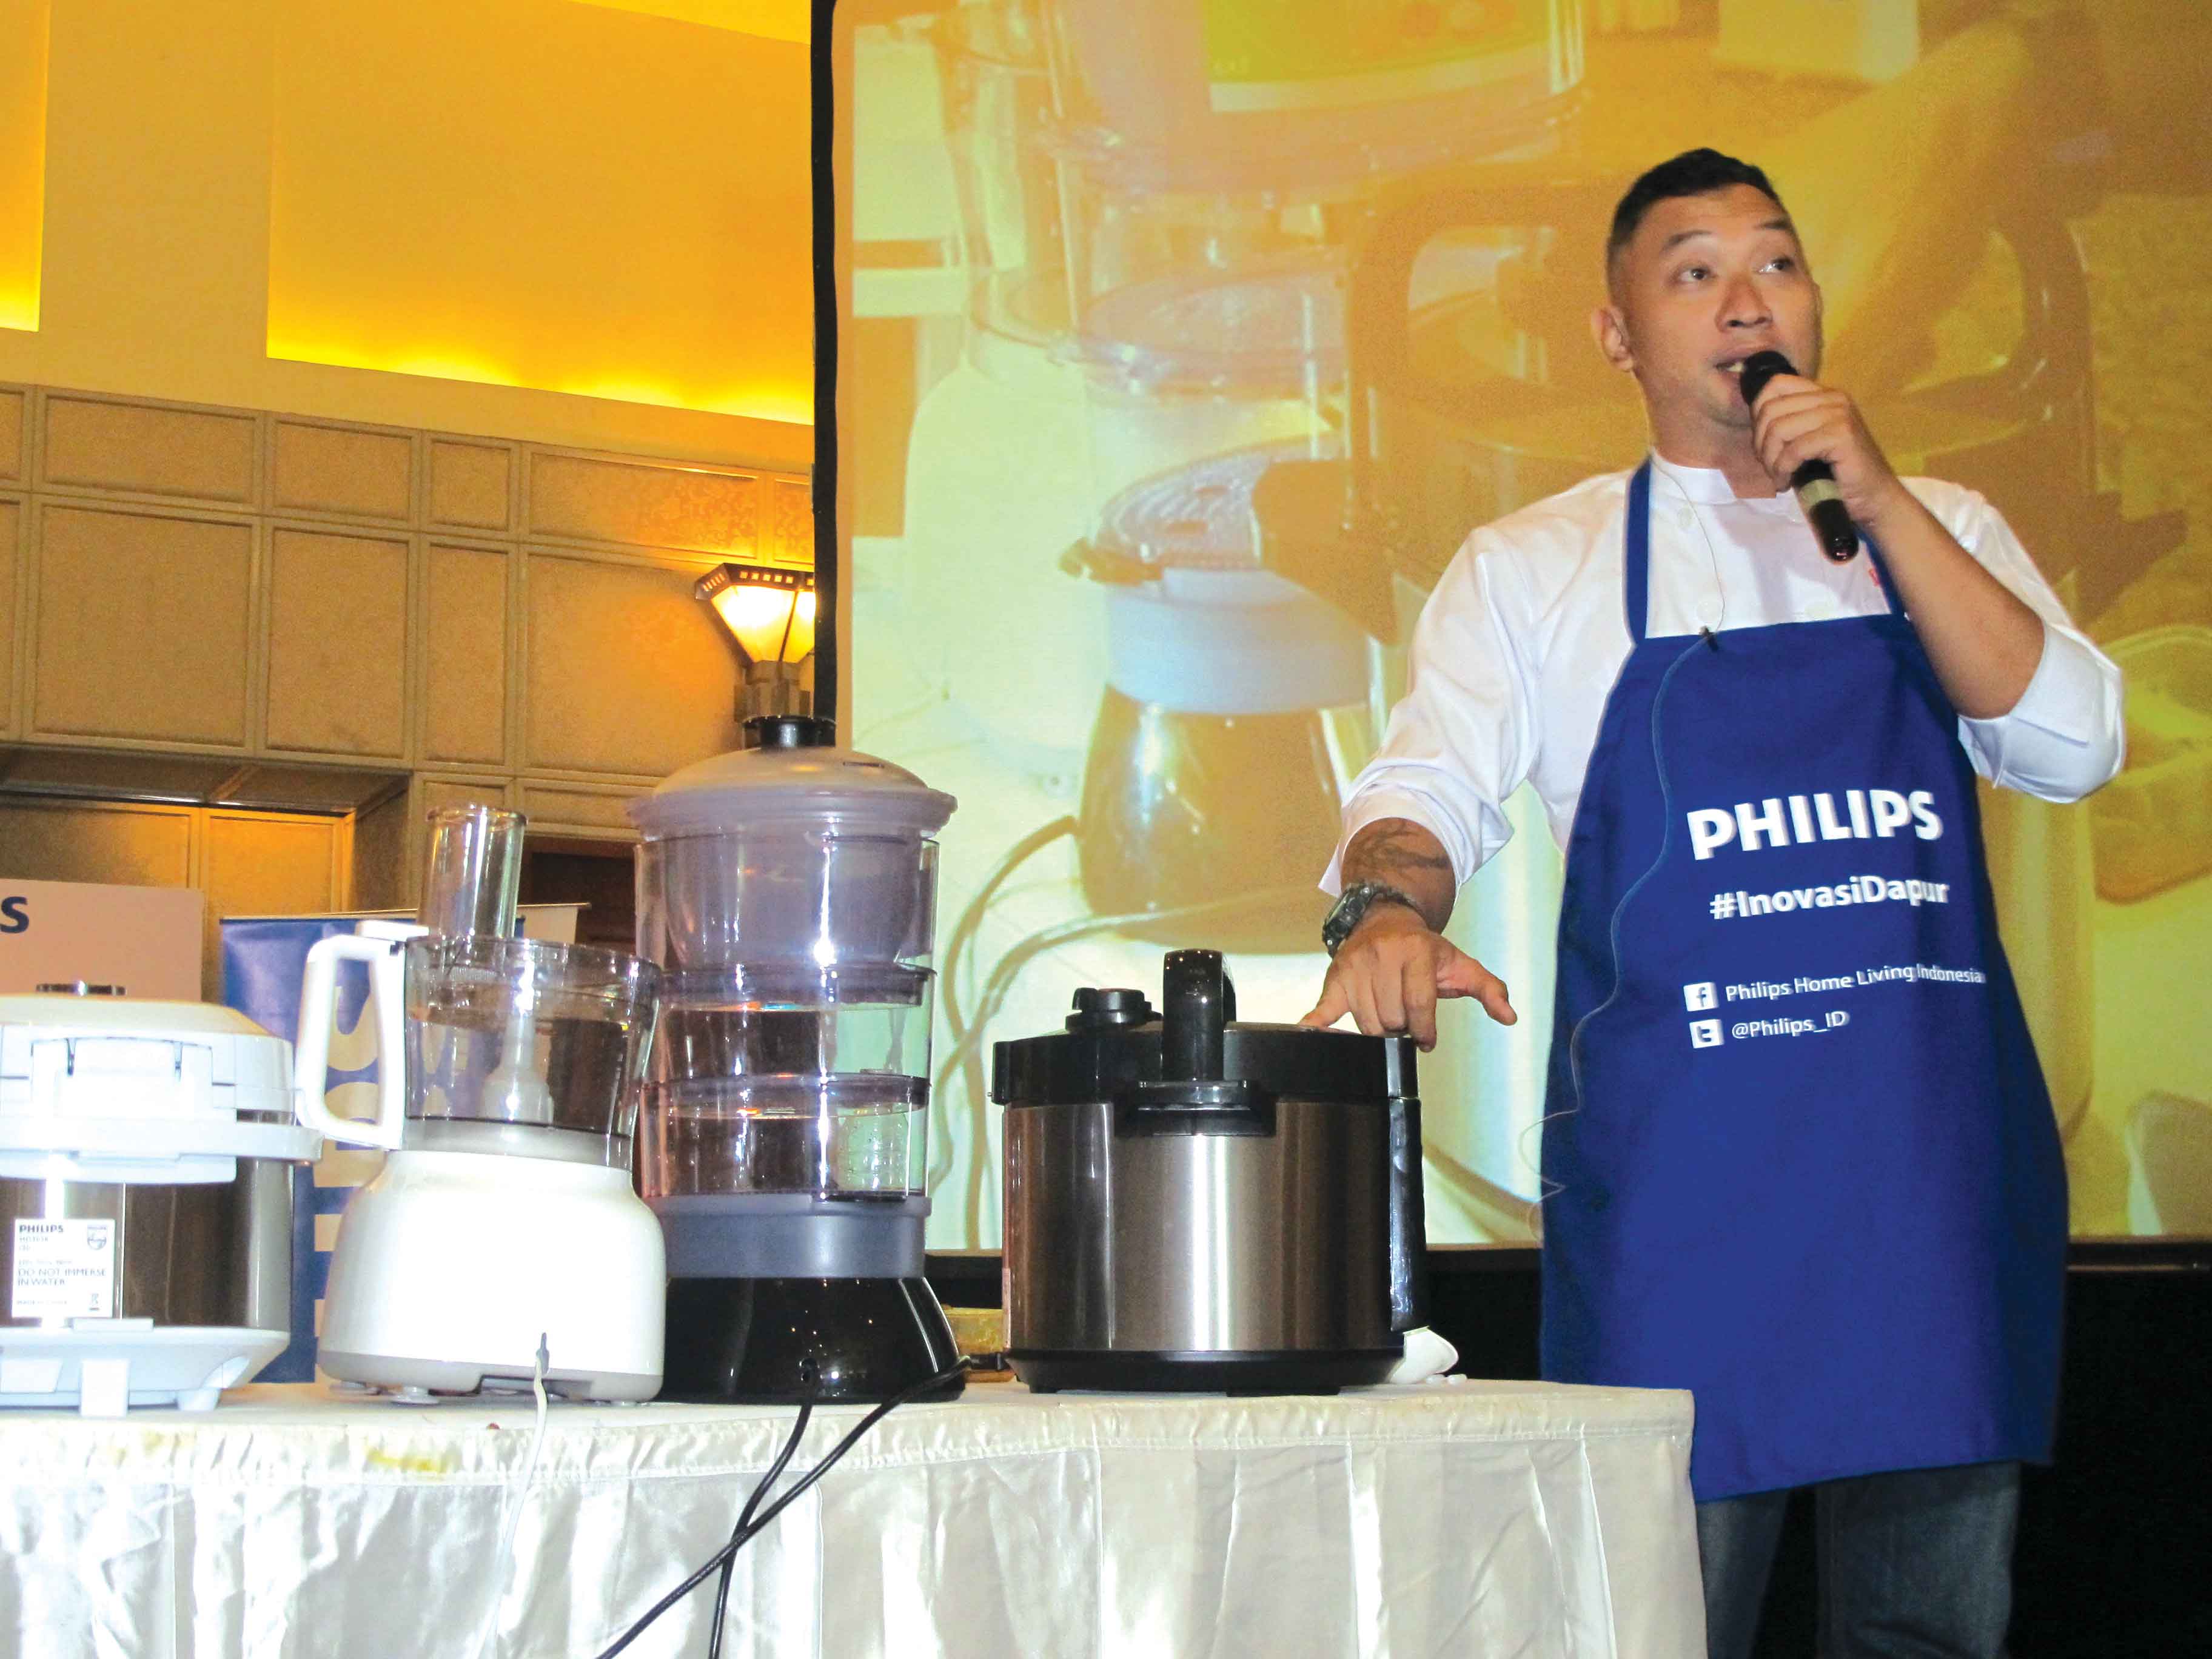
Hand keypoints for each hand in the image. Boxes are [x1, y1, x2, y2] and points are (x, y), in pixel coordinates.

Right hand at [1300, 904, 1515, 1049]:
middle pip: (1391, 1017)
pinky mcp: (1335, 977)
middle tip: (1406, 1022)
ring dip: (1378, 1028)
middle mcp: (1382, 956)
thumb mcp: (1461, 965)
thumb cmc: (1426, 950)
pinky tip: (1309, 1033)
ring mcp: (1355, 967)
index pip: (1418, 1005)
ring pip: (1366, 1021)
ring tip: (1388, 1017)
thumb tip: (1509, 1016)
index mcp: (1415, 952)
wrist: (1386, 919)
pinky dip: (1316, 1023)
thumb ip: (1489, 990)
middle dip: (1402, 1027)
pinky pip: (1323, 1006)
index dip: (1424, 1030)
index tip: (1426, 1039)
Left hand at [1748, 373, 1914, 533]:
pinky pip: (1794, 449)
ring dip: (1771, 460)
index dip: (1758, 413)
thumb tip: (1754, 420)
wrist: (1872, 497)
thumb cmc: (1835, 474)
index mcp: (1824, 394)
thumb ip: (1788, 424)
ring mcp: (1839, 414)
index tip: (1763, 443)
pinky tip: (1786, 483)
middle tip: (1770, 467)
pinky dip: (1783, 469)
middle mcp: (1833, 397)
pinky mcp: (1841, 435)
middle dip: (1761, 443)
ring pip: (1779, 429)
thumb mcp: (1806, 442)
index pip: (1776, 384)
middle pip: (1771, 408)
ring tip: (1779, 477)